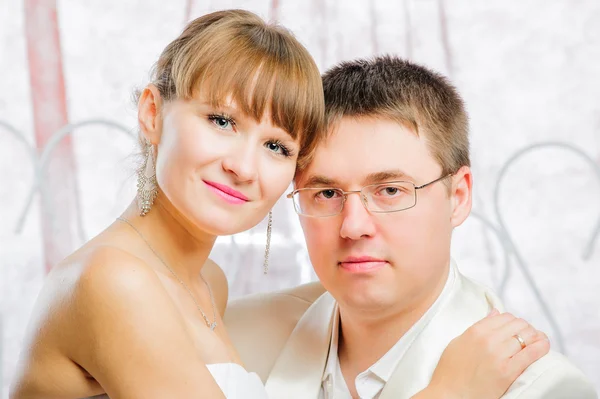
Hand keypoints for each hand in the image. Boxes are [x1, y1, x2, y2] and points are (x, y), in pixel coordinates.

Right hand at [421, 309, 549, 398]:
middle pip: (518, 324)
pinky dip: (541, 347)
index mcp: (475, 331)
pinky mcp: (507, 371)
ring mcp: (498, 355)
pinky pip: (531, 354)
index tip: (515, 328)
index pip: (504, 316)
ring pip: (526, 335)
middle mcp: (488, 339)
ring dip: (534, 337)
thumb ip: (478, 327)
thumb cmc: (450, 370)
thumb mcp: (458, 342)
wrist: (449, 394)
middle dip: (525, 328)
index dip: (513, 321)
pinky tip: (544, 346)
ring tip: (536, 341)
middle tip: (527, 336)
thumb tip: (495, 313)